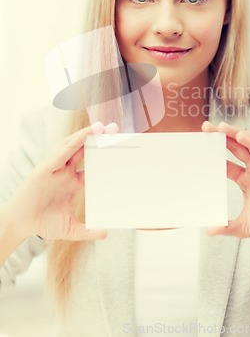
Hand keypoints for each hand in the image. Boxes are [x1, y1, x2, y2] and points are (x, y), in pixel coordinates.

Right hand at [5, 121, 118, 241]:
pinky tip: (86, 134)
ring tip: (103, 126)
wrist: (20, 225)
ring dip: (88, 135)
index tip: (119, 148)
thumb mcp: (70, 228)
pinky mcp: (46, 169)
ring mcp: (56, 169)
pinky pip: (62, 152)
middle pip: (85, 150)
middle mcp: (65, 172)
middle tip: (115, 129)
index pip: (92, 165)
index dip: (104, 156)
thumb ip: (87, 230)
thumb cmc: (42, 223)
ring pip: (74, 146)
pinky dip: (75, 142)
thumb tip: (105, 234)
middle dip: (99, 139)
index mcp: (73, 182)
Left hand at [202, 121, 249, 242]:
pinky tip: (240, 135)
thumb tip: (208, 231)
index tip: (200, 146)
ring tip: (221, 127)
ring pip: (248, 145)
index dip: (214, 154)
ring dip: (235, 134)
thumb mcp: (243, 226)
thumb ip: (226, 226)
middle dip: (221, 136)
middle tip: (206, 127)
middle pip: (235, 148)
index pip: (226, 162)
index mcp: (245, 180)